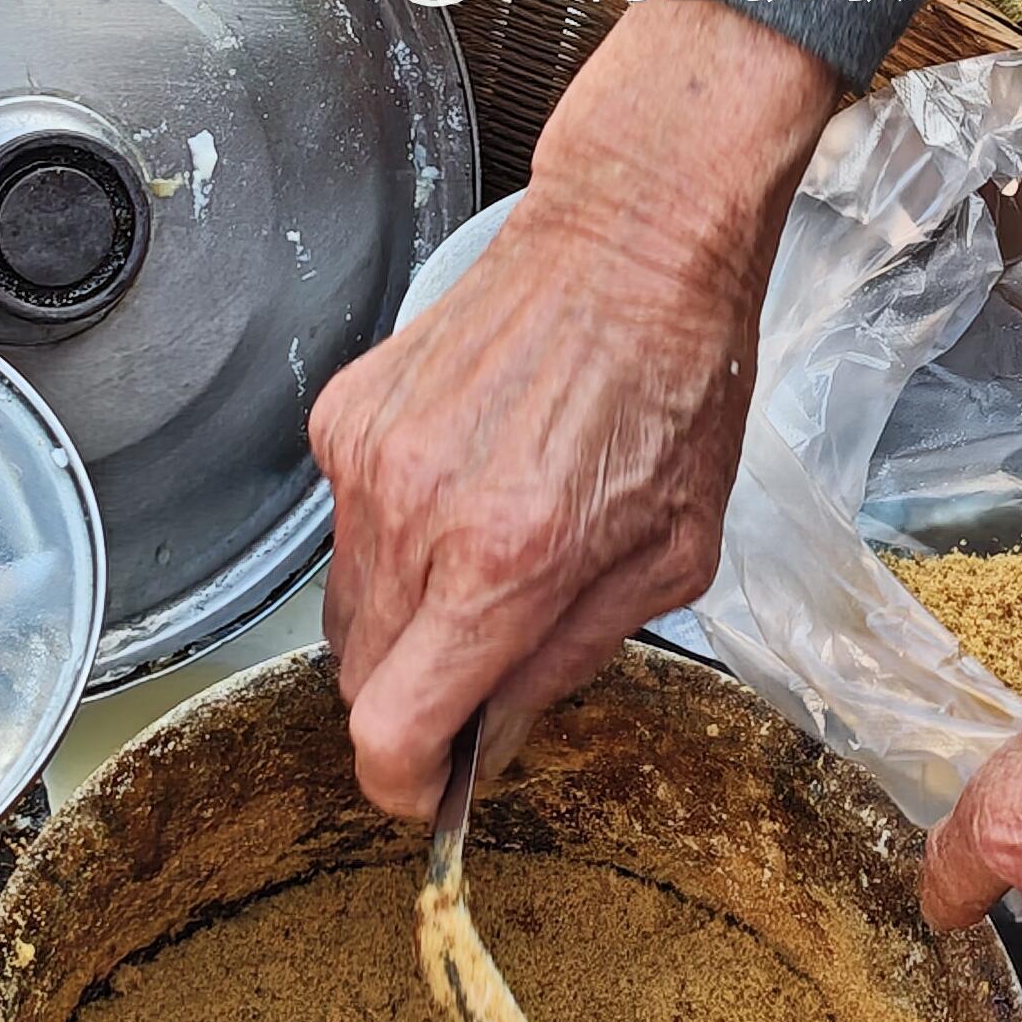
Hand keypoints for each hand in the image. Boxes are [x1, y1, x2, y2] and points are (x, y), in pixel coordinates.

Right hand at [314, 0, 844, 821]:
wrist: (631, 237)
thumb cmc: (677, 385)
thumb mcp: (674, 555)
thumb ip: (571, 659)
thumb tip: (493, 735)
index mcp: (507, 563)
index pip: (390, 730)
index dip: (405, 784)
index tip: (434, 784)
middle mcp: (417, 514)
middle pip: (361, 678)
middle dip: (418, 696)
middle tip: (487, 663)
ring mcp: (368, 458)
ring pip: (347, 603)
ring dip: (407, 614)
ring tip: (492, 550)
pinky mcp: (346, 412)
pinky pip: (345, 521)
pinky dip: (394, 529)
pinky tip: (466, 478)